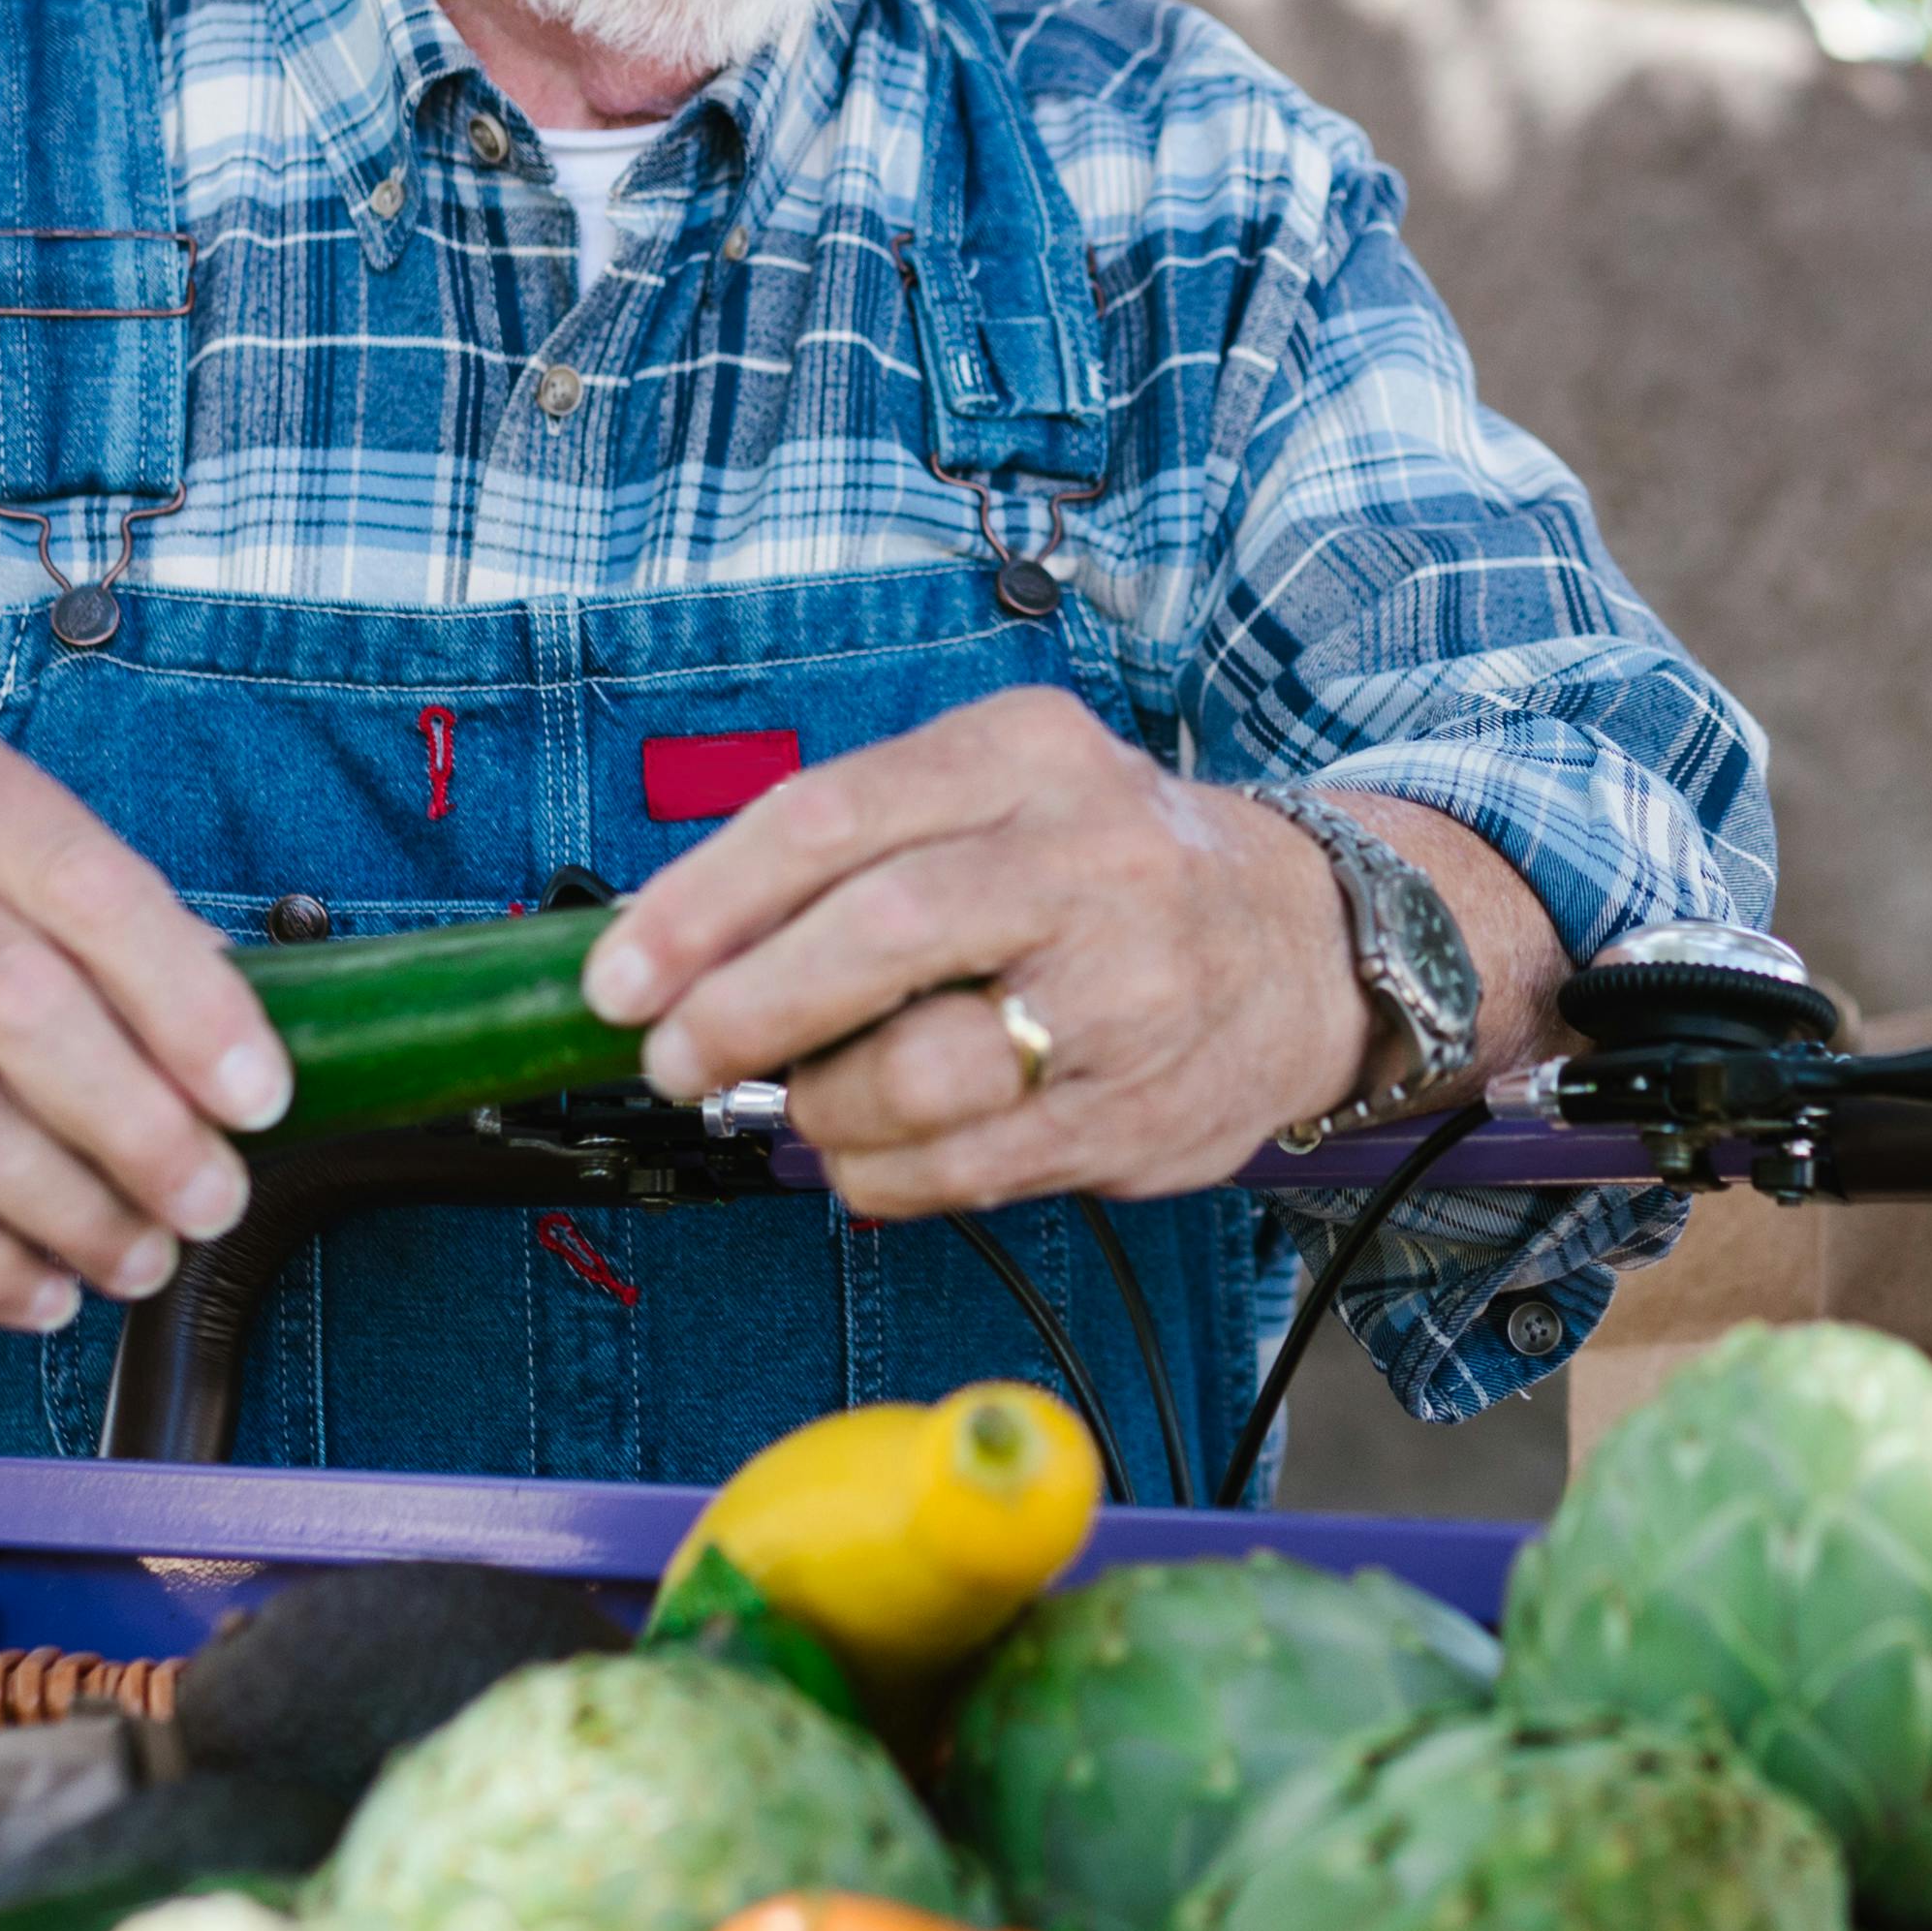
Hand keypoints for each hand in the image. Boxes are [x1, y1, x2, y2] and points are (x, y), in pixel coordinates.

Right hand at [0, 711, 287, 1358]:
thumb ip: (89, 915)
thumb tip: (240, 1032)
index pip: (86, 886)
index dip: (188, 1002)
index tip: (260, 1098)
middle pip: (19, 1012)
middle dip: (141, 1127)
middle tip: (213, 1199)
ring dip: (72, 1213)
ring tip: (146, 1256)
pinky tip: (45, 1289)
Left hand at [583, 690, 1365, 1216]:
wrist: (1308, 943)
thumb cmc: (1111, 868)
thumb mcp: (1002, 791)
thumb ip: (859, 850)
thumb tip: (679, 953)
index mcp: (1025, 756)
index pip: (829, 817)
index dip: (702, 906)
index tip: (623, 975)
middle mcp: (1086, 859)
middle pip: (877, 935)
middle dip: (743, 1010)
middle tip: (675, 1057)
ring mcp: (1124, 990)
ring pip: (918, 1073)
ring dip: (820, 1108)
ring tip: (804, 1104)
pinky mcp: (1138, 1106)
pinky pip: (966, 1166)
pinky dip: (882, 1174)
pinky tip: (868, 1154)